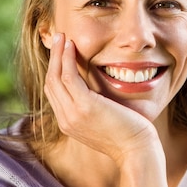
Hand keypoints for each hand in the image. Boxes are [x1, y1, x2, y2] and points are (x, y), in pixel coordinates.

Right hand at [43, 33, 159, 164]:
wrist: (136, 151)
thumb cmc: (128, 135)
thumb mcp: (104, 122)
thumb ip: (94, 108)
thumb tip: (96, 92)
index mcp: (69, 124)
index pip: (54, 93)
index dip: (55, 70)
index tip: (60, 52)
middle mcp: (66, 120)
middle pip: (50, 83)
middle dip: (52, 58)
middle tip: (58, 38)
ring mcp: (72, 114)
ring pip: (55, 77)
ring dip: (57, 54)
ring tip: (61, 36)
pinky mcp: (85, 106)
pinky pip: (68, 77)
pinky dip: (66, 59)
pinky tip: (70, 46)